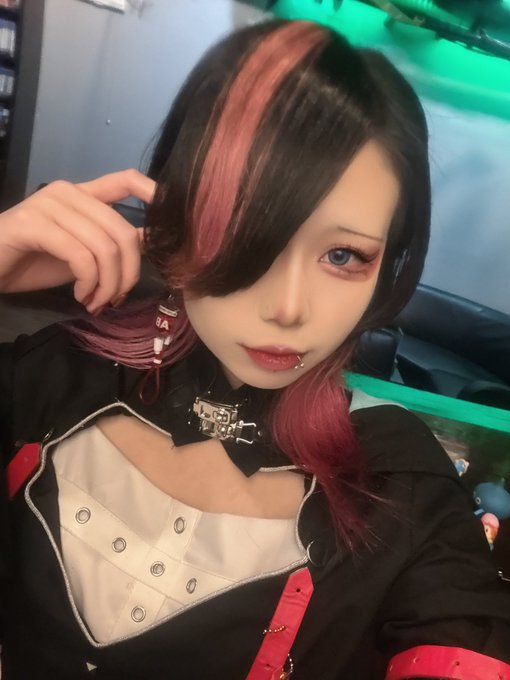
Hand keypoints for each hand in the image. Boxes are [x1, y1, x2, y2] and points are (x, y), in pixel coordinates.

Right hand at [0, 169, 154, 312]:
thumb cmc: (33, 260)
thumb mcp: (83, 252)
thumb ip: (112, 242)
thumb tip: (152, 240)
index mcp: (84, 194)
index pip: (126, 179)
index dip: (154, 193)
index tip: (171, 219)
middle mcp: (69, 192)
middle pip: (124, 231)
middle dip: (128, 274)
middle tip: (116, 299)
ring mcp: (49, 204)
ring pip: (105, 247)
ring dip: (107, 285)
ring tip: (96, 302)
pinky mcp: (33, 224)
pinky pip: (80, 255)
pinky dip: (88, 283)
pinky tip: (80, 295)